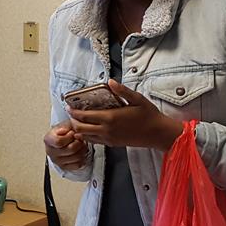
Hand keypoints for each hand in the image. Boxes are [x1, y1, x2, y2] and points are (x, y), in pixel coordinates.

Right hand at [45, 121, 89, 170]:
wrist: (64, 138)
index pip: (59, 141)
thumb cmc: (64, 131)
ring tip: (80, 144)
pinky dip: (82, 158)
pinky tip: (79, 152)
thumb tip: (68, 132)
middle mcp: (50, 151)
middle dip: (79, 142)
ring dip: (82, 150)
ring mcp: (57, 161)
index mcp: (48, 140)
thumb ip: (67, 127)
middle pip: (71, 149)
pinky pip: (78, 164)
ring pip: (76, 157)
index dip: (69, 137)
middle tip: (79, 138)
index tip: (72, 133)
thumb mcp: (65, 124)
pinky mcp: (64, 167)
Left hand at [68, 80, 182, 150]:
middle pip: (81, 128)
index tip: (68, 106)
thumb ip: (122, 90)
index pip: (85, 116)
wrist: (157, 133)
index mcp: (110, 118)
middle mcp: (106, 130)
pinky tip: (88, 129)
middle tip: (71, 113)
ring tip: (77, 121)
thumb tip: (110, 81)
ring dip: (79, 129)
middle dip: (73, 121)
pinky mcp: (112, 144)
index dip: (73, 111)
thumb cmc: (148, 115)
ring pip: (86, 136)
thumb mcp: (137, 99)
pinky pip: (94, 141)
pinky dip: (87, 136)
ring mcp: (109, 139)